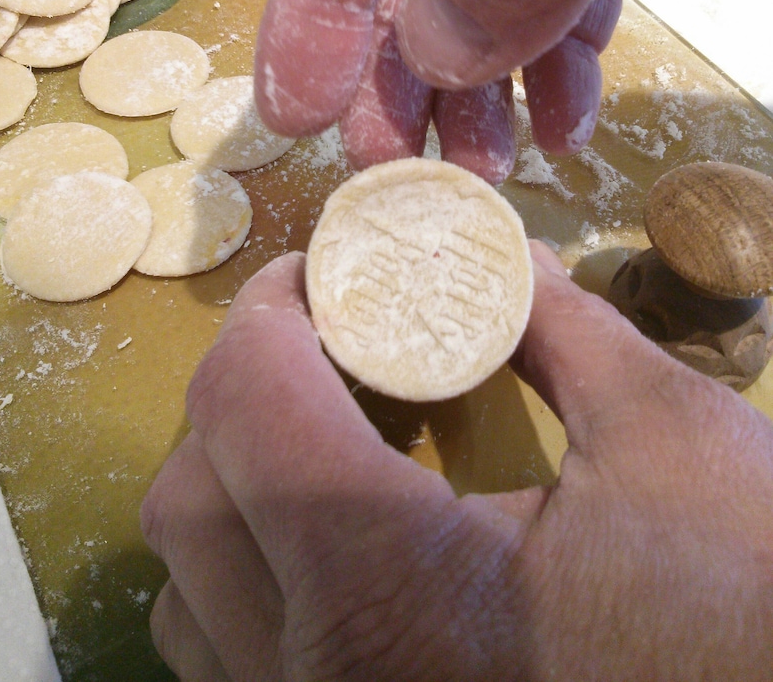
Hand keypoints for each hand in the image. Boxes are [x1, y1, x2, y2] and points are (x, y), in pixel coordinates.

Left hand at [142, 245, 772, 680]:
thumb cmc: (742, 602)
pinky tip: (339, 541)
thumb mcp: (669, 435)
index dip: (269, 311)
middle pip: (188, 498)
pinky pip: (226, 660)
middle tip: (326, 346)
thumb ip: (564, 327)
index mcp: (388, 588)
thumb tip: (504, 263)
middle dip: (247, 393)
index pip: (248, 405)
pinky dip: (249, 578)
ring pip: (187, 593)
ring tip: (327, 439)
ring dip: (233, 490)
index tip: (314, 276)